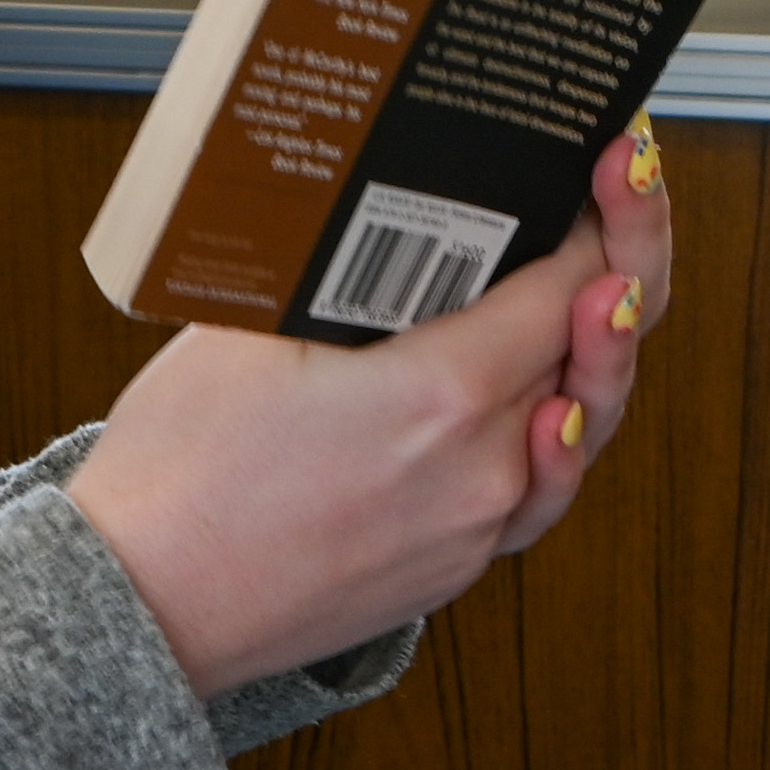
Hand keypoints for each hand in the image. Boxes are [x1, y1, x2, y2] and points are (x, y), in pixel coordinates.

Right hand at [68, 116, 676, 699]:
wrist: (143, 605)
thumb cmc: (179, 473)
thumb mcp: (246, 324)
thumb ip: (336, 257)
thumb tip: (376, 192)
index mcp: (442, 394)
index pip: (569, 283)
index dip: (603, 214)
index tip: (603, 164)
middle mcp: (482, 467)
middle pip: (590, 345)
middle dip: (621, 260)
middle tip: (625, 197)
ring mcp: (475, 527)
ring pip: (577, 419)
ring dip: (599, 347)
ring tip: (612, 288)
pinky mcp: (455, 567)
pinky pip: (538, 489)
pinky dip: (560, 434)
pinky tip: (560, 401)